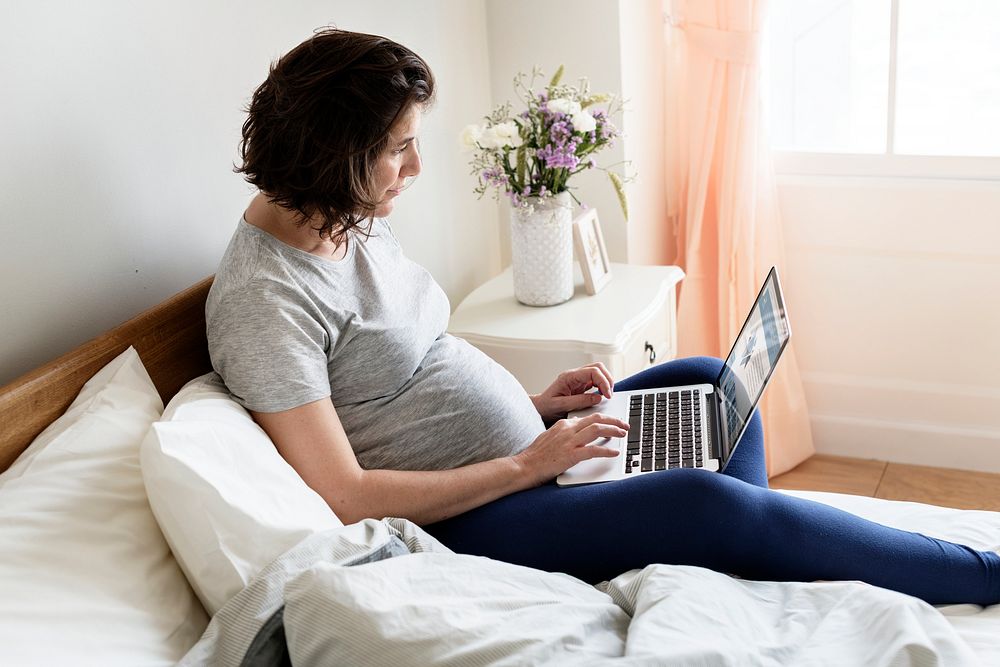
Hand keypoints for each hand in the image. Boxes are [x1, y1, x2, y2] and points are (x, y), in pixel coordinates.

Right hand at [512, 413, 628, 486]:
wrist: (524, 466)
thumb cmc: (535, 455)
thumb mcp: (550, 437)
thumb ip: (564, 432)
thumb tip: (578, 430)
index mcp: (563, 425)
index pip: (588, 417)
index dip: (604, 419)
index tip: (613, 422)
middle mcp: (568, 430)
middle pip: (596, 419)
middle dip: (614, 420)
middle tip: (624, 424)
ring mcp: (570, 442)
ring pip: (598, 429)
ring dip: (614, 430)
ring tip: (623, 434)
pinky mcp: (571, 455)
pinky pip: (594, 450)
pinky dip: (607, 451)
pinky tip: (615, 453)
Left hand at [530, 362, 615, 421]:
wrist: (540, 408)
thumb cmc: (546, 406)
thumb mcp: (561, 405)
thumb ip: (579, 401)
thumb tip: (597, 398)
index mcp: (569, 377)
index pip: (592, 371)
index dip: (603, 381)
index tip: (607, 395)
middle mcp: (574, 375)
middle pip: (598, 367)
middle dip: (607, 379)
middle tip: (609, 395)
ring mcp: (578, 379)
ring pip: (598, 372)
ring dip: (606, 382)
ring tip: (607, 395)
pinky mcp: (581, 385)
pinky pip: (595, 381)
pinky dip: (602, 386)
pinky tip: (602, 395)